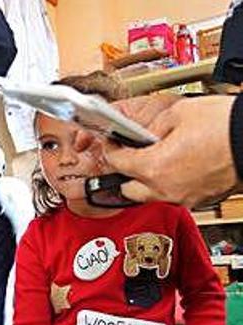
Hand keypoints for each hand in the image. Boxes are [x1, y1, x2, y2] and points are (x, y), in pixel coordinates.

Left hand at [103, 96, 238, 207]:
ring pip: (151, 195)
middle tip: (130, 154)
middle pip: (128, 189)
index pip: (116, 163)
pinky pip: (174, 194)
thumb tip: (139, 133)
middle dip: (125, 172)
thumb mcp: (178, 113)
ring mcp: (184, 197)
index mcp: (153, 168)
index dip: (111, 149)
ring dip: (147, 180)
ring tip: (156, 160)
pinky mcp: (200, 199)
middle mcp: (165, 189)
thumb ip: (150, 126)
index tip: (113, 142)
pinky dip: (170, 183)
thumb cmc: (226, 126)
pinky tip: (179, 166)